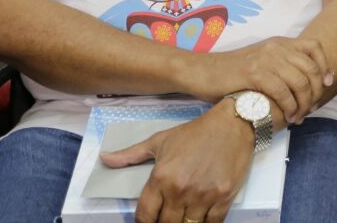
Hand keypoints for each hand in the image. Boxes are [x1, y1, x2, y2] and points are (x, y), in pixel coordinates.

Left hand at [101, 101, 253, 222]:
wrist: (232, 123)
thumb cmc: (195, 132)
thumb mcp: (160, 140)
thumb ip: (131, 154)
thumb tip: (104, 159)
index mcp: (161, 177)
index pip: (145, 215)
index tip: (148, 221)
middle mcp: (180, 189)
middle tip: (168, 216)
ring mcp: (203, 195)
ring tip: (183, 216)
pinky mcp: (224, 197)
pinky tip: (202, 218)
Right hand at [188, 36, 331, 123]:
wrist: (202, 72)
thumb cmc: (233, 72)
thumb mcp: (262, 60)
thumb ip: (282, 65)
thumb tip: (306, 84)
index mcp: (280, 43)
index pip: (314, 47)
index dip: (325, 65)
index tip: (327, 83)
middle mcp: (276, 48)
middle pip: (311, 68)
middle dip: (316, 92)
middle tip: (311, 108)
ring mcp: (265, 59)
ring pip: (300, 82)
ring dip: (304, 104)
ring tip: (298, 117)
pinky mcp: (254, 74)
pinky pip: (282, 91)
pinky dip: (290, 106)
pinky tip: (288, 117)